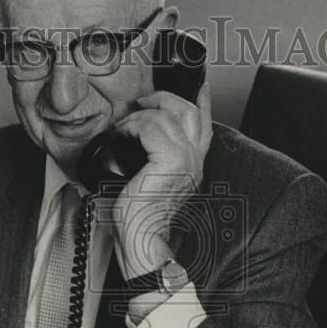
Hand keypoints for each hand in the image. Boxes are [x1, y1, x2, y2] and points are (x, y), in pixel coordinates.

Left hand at [112, 82, 212, 280]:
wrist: (142, 241)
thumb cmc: (141, 220)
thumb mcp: (150, 181)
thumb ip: (153, 159)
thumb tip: (133, 139)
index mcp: (194, 165)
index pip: (204, 123)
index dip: (199, 100)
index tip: (192, 86)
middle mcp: (195, 161)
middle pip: (189, 111)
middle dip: (164, 98)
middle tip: (144, 100)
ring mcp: (185, 161)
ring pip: (167, 116)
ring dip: (140, 115)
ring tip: (125, 125)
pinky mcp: (169, 162)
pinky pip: (151, 128)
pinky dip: (133, 126)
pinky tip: (122, 133)